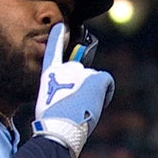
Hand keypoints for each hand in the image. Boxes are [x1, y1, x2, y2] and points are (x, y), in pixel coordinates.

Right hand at [32, 23, 113, 157]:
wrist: (59, 129)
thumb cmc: (53, 125)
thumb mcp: (49, 106)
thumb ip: (61, 94)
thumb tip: (74, 99)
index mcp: (49, 75)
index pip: (53, 52)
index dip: (56, 39)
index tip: (59, 28)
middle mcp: (65, 69)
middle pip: (80, 74)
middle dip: (81, 88)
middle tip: (76, 107)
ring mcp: (81, 72)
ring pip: (93, 80)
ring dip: (92, 93)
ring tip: (84, 110)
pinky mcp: (96, 79)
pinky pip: (107, 81)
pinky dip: (106, 92)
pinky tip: (98, 103)